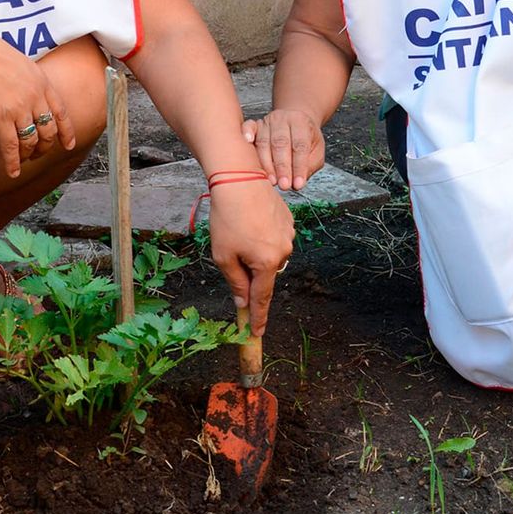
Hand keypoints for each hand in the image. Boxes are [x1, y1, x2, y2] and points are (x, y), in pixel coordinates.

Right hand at [0, 30, 74, 176]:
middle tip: (37, 154)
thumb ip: (30, 81)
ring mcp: (20, 109)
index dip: (67, 132)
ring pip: (31, 141)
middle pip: (48, 131)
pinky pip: (12, 147)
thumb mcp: (21, 63)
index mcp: (42, 83)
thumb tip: (29, 92)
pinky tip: (12, 171)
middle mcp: (36, 98)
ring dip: (28, 155)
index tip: (69, 145)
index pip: (61, 113)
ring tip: (22, 160)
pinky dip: (13, 163)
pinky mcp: (1, 119)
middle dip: (45, 147)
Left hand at [207, 179, 294, 337]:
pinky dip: (262, 238)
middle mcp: (284, 251)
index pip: (262, 298)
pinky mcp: (288, 221)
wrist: (239, 180)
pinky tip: (249, 223)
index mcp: (267, 263)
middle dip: (250, 273)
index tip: (257, 333)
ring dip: (256, 253)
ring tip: (239, 232)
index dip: (258, 317)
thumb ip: (235, 282)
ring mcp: (288, 235)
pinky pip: (274, 239)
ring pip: (270, 256)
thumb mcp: (223, 255)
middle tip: (233, 256)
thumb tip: (243, 302)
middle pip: (265, 274)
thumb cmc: (228, 219)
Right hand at [241, 109, 324, 190]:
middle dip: (282, 167)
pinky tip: (247, 142)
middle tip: (284, 185)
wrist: (295, 119)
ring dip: (266, 164)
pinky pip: (249, 128)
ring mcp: (267, 121)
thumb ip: (310, 165)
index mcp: (301, 122)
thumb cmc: (306, 138)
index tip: (298, 184)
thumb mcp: (317, 150)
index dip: (299, 166)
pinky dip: (246, 134)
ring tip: (272, 180)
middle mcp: (283, 119)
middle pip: (280, 143)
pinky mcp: (255, 124)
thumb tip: (297, 183)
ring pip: (263, 142)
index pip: (300, 145)